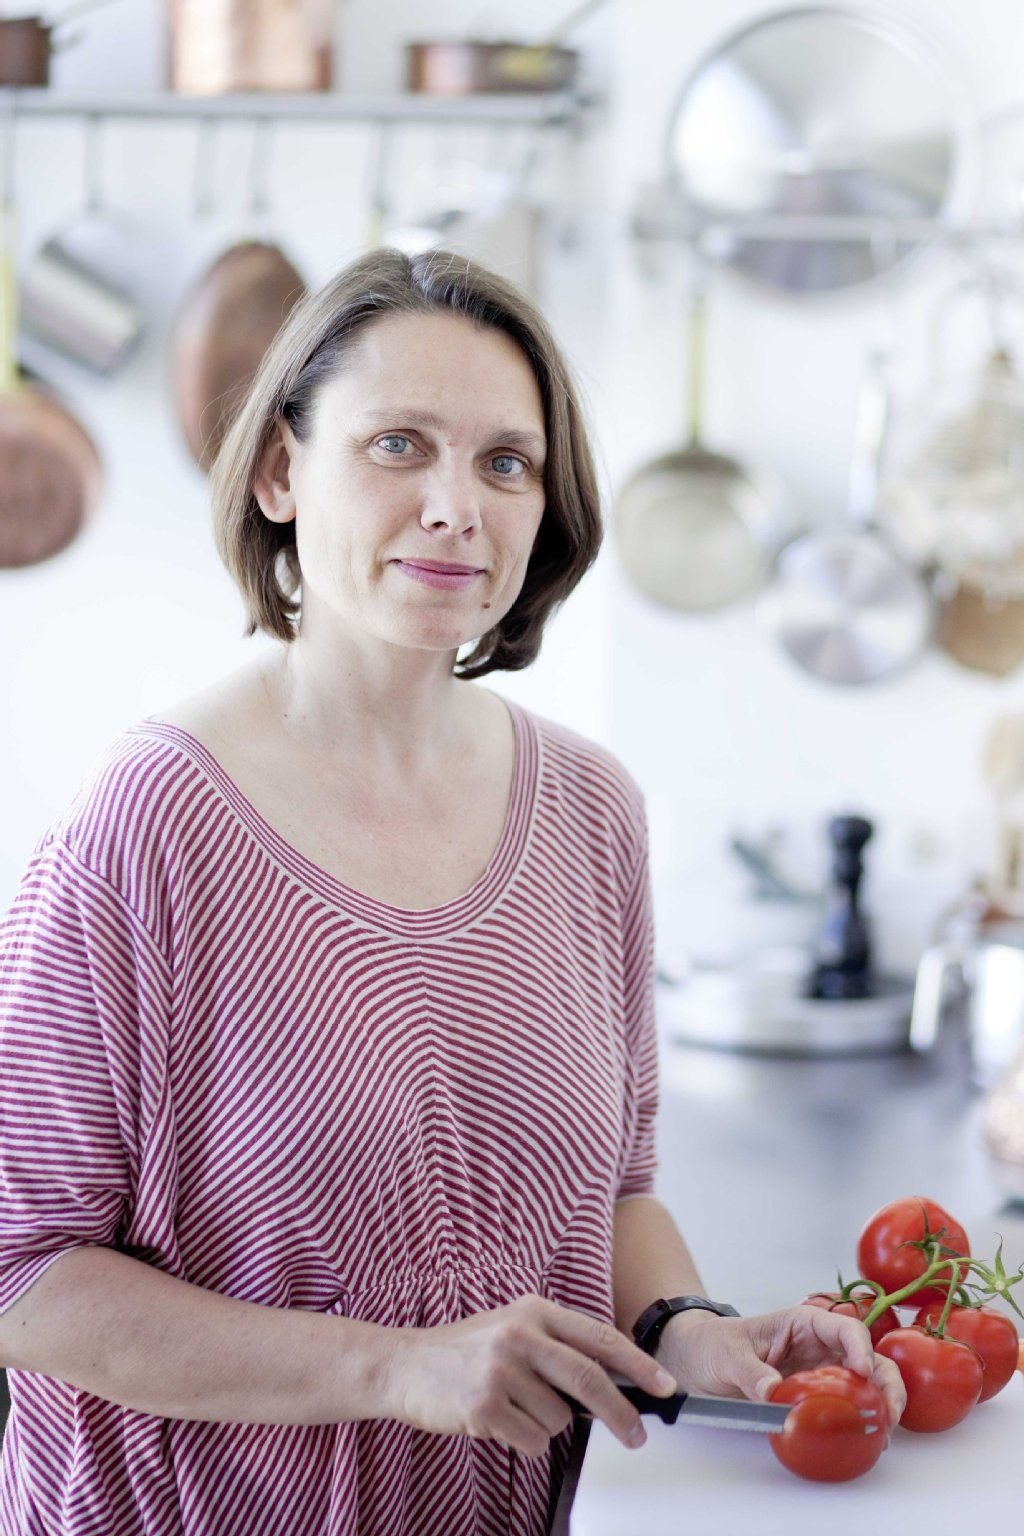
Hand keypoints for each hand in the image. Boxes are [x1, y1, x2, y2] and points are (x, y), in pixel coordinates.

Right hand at [381, 1294, 676, 1458]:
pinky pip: (532, 1440)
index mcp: (533, 1311)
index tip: (665, 1385)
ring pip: (559, 1419)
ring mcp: (501, 1369)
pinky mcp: (484, 1405)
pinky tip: (497, 1421)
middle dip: (621, 1413)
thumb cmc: (466, 1351)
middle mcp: (520, 1334)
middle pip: (589, 1380)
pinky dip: (522, 1441)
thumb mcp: (513, 1329)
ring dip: (545, 1425)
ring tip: (512, 1408)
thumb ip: (557, 1346)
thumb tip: (614, 1382)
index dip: (637, 1363)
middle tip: (637, 1436)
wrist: (405, 1365)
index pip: (599, 1337)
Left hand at [656, 1306, 905, 1428]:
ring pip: (865, 1384)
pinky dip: (862, 1420)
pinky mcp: (815, 1398)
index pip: (843, 1327)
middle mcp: (819, 1347)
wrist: (697, 1362)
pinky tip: (869, 1439)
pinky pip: (846, 1406)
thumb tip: (773, 1393)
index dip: (859, 1347)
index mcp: (802, 1324)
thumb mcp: (728, 1355)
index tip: (862, 1372)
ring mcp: (821, 1373)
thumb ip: (751, 1372)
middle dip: (885, 1381)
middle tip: (889, 1413)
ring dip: (881, 1403)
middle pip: (867, 1357)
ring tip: (885, 1432)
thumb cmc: (713, 1345)